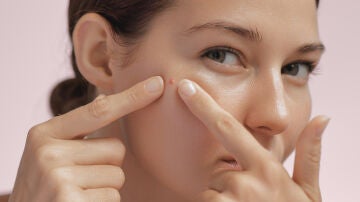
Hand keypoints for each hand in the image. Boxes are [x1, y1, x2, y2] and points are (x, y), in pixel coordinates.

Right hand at [9, 76, 163, 201]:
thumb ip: (75, 129)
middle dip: (109, 165)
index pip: (98, 111)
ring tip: (79, 193)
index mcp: (44, 134)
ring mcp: (58, 178)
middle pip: (117, 149)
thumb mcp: (48, 151)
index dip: (131, 97)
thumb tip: (107, 99)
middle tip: (82, 179)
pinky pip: (113, 197)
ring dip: (106, 187)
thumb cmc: (43, 185)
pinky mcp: (70, 201)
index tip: (157, 84)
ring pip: (118, 176)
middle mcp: (49, 153)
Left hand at [178, 79, 328, 201]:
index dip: (204, 106)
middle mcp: (244, 182)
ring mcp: (229, 201)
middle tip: (250, 201)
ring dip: (223, 201)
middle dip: (228, 183)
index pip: (228, 129)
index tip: (184, 87)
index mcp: (265, 168)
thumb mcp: (309, 192)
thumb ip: (310, 154)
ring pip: (210, 192)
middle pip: (217, 172)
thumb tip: (323, 118)